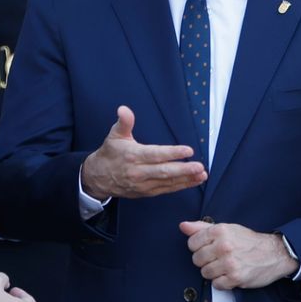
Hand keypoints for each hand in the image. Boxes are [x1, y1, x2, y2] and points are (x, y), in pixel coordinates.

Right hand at [81, 106, 206, 198]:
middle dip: (183, 170)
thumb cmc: (110, 154)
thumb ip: (124, 122)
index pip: (155, 155)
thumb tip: (124, 109)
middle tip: (199, 166)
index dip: (172, 153)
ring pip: (168, 182)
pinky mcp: (147, 192)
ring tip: (201, 174)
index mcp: (133, 156)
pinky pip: (166, 189)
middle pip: (164, 172)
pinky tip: (194, 181)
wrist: (98, 178)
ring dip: (186, 179)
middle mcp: (139, 172)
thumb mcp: (114, 135)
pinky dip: (181, 186)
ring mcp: (143, 184)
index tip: (188, 150)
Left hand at [179, 221, 297, 289]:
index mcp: (219, 231)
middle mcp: (223, 246)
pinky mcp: (235, 278)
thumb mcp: (227, 228)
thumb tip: (182, 226)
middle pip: (197, 259)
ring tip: (225, 266)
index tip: (208, 248)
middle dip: (205, 260)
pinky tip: (230, 275)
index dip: (198, 247)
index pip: (192, 243)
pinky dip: (222, 282)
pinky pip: (216, 284)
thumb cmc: (248, 241)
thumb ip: (202, 227)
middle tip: (218, 258)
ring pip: (205, 273)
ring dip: (213, 272)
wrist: (274, 253)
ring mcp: (229, 263)